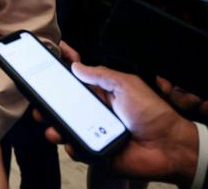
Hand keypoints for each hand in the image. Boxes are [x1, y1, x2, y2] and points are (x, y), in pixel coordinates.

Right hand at [43, 63, 198, 184]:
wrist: (170, 146)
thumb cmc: (153, 113)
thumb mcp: (126, 84)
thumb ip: (100, 75)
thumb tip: (76, 66)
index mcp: (103, 93)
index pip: (78, 78)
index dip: (64, 67)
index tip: (50, 55)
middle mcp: (96, 112)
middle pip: (65, 104)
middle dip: (48, 102)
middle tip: (37, 101)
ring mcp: (95, 132)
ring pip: (66, 128)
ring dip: (54, 126)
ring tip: (50, 125)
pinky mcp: (97, 152)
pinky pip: (77, 149)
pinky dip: (71, 146)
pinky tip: (71, 142)